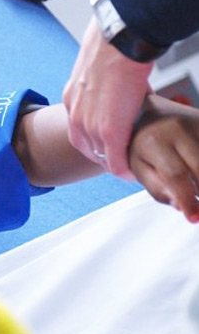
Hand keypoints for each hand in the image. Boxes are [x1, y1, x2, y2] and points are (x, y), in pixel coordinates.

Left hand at [62, 17, 153, 178]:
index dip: (92, 141)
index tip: (103, 147)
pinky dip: (122, 169)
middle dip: (101, 156)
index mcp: (71, 98)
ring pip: (100, 155)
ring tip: (125, 169)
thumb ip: (103, 81)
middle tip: (117, 162)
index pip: (78, 129)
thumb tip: (120, 81)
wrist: (118, 42)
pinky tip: (130, 173)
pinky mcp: (110, 130)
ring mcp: (90, 124)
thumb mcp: (97, 67)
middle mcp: (76, 114)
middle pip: (86, 146)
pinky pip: (114, 159)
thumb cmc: (112, 46)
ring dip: (113, 164)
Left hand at [129, 95, 198, 222]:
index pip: (174, 174)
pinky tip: (196, 177)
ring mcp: (195, 122)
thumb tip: (181, 206)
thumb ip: (158, 189)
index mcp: (152, 141)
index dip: (187, 199)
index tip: (194, 218)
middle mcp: (176, 128)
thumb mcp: (140, 169)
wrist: (148, 114)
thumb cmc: (143, 147)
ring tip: (194, 187)